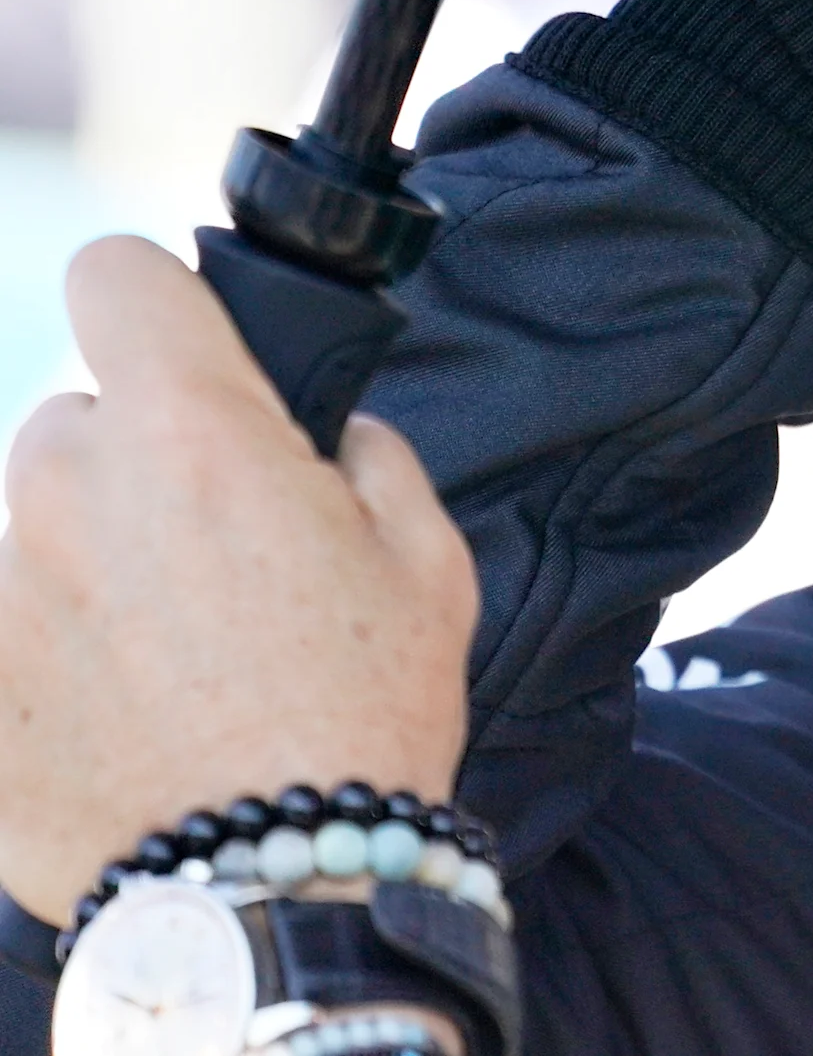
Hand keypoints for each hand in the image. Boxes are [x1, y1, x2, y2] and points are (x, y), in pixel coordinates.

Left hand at [0, 239, 475, 919]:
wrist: (270, 883)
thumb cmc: (363, 713)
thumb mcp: (426, 561)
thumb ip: (369, 459)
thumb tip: (328, 434)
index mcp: (194, 431)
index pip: (116, 273)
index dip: (155, 298)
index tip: (182, 347)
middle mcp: (71, 486)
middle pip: (79, 417)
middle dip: (137, 466)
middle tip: (210, 556)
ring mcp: (1, 584)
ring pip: (37, 525)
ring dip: (88, 559)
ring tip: (165, 653)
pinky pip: (11, 621)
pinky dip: (51, 649)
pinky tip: (121, 709)